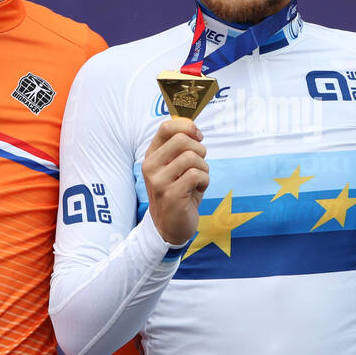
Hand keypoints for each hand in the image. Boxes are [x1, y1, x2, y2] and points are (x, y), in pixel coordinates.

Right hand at [142, 118, 209, 244]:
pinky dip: (205, 181)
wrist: (169, 227)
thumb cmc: (178, 193)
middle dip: (200, 150)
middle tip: (200, 165)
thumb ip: (180, 148)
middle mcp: (151, 166)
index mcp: (152, 156)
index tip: (198, 137)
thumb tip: (193, 127)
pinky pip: (197, 175)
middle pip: (182, 139)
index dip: (188, 127)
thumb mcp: (175, 168)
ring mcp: (159, 181)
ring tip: (198, 181)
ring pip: (192, 157)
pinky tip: (198, 190)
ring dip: (204, 169)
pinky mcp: (171, 194)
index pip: (167, 127)